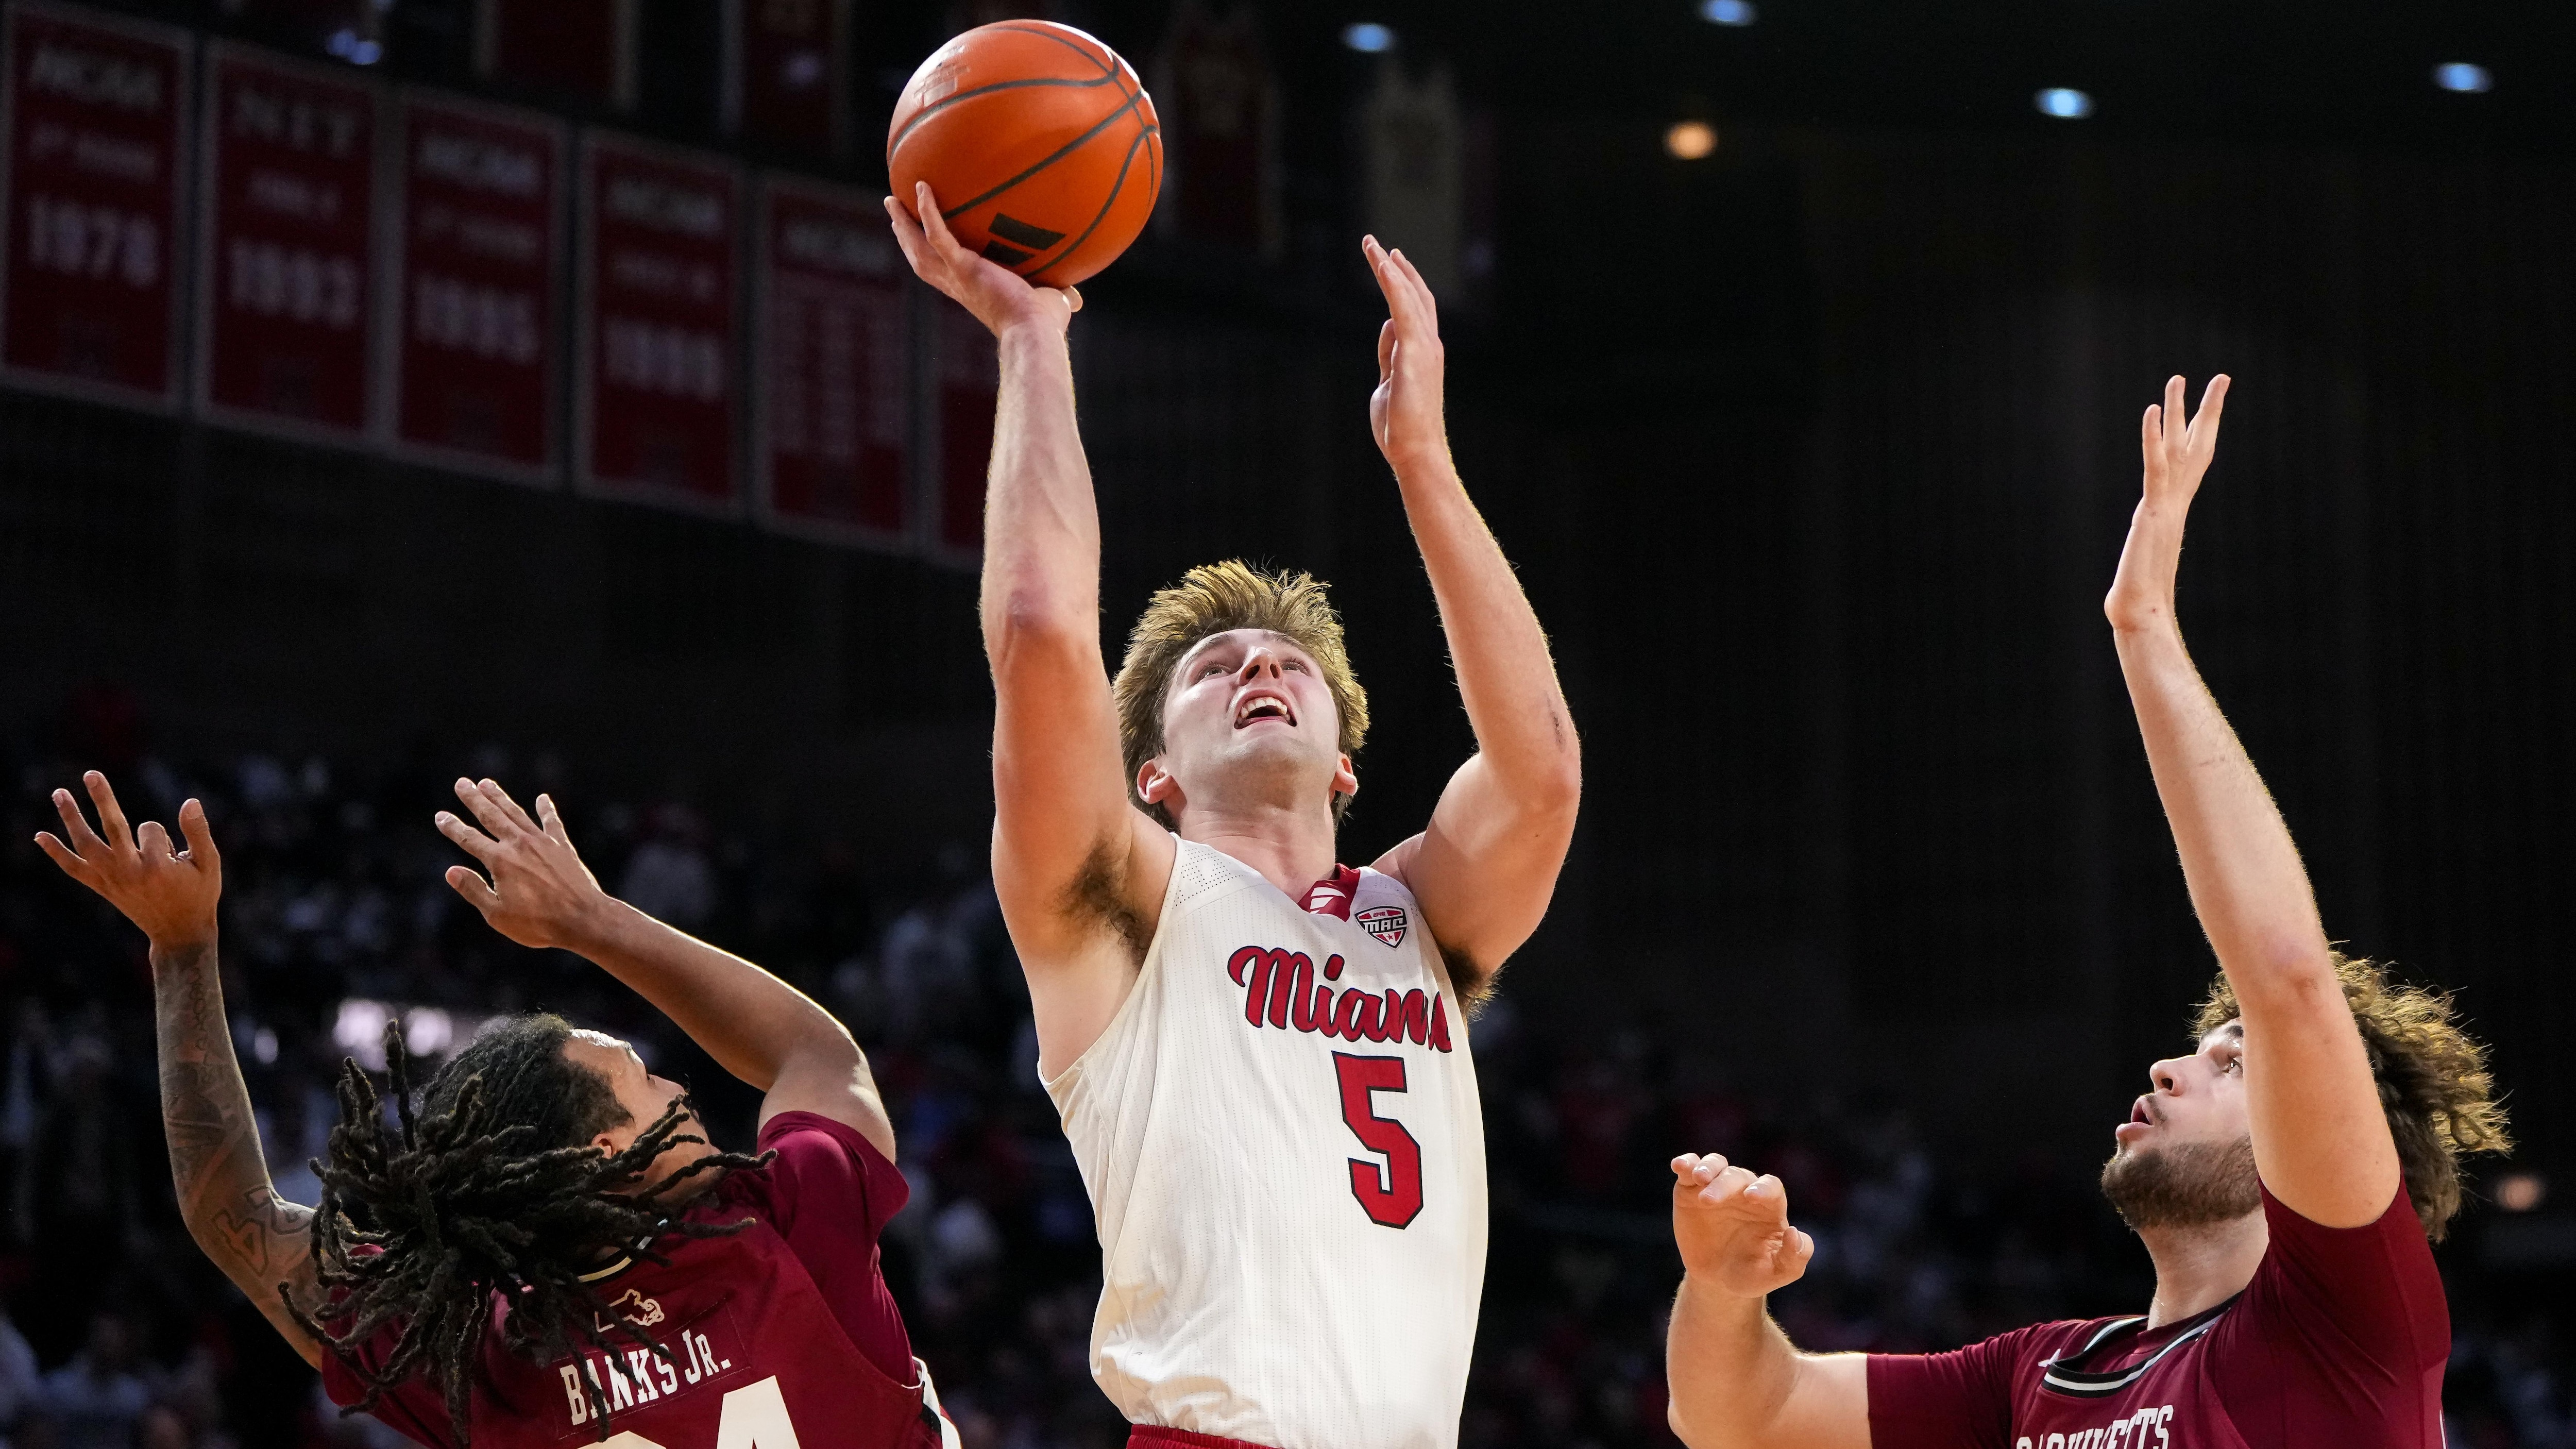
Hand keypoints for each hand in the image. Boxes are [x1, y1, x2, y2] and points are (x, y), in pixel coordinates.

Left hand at [34, 772, 221, 950]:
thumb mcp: (209, 864)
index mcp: (158, 867)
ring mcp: (112, 880)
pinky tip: (39, 836)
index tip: (172, 856)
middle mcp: (130, 872)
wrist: (179, 933)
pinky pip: (73, 869)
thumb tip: (190, 801)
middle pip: (111, 828)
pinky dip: (56, 853)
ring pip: (86, 845)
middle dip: (102, 799)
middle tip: (91, 773)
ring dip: (71, 818)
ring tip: (59, 792)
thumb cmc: (198, 895)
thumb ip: (198, 832)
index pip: (151, 829)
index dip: (162, 836)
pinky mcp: (102, 887)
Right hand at [436, 779, 613, 951]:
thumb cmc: (538, 923)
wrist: (584, 919)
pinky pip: (552, 823)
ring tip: (487, 783)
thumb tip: (450, 871)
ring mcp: (543, 843)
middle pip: (491, 816)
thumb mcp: (497, 914)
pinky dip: (546, 810)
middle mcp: (519, 845)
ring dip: (500, 798)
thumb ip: (473, 890)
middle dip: (474, 799)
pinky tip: (542, 798)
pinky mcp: (563, 847)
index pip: (469, 839)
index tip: (440, 816)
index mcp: (500, 861)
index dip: (453, 827)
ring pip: (516, 813)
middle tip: (462, 783)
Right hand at [885, 181, 1079, 338]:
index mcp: (970, 291)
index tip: (921, 240)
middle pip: (920, 258)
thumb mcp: (1048, 304)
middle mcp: (957, 285)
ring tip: (893, 200)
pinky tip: (923, 187)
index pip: (942, 272)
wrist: (1035, 333)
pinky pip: (938, 234)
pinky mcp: (963, 267)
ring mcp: (957, 276)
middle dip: (905, 236)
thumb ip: (1059, 296)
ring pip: (919, 247)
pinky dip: (928, 211)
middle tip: (894, 211)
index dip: (929, 256)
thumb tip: (1076, 299)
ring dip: (904, 224)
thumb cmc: (1043, 325)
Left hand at [1364, 235, 1450, 475]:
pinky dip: (1394, 285)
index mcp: (1423, 352)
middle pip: (1414, 295)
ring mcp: (1425, 348)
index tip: (1389, 261)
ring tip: (1373, 247)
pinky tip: (1384, 267)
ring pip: (1408, 297)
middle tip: (1376, 245)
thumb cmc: (1401, 424)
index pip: (1414, 308)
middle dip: (1395, 268)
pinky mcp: (1415, 353)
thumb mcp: (1389, 381)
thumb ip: (1390, 353)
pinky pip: (1404, 310)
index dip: (1403, 283)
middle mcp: (1429, 345)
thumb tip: (1388, 326)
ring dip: (1390, 269)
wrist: (1414, 450)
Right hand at [1671, 1153, 1814, 1299]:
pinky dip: (1685, 1164)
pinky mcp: (1691, 1191)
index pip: (1771, 1186)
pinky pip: (1689, 1170)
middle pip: (1738, 1176)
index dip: (1763, 1188)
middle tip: (1709, 1201)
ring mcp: (1717, 1187)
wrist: (1716, 1280)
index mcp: (1768, 1206)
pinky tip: (1679, 1166)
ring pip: (1716, 1164)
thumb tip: (1794, 1233)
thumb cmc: (1751, 1274)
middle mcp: (1743, 1191)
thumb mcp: (1777, 1273)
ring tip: (1698, 1178)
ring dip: (1707, 1167)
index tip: (1751, 1197)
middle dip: (1724, 1185)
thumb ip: (1794, 1258)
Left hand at [2105, 373, 2229, 633]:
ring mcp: (2165, 503)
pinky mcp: (2152, 509)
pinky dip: (2151, 438)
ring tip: (2178, 377)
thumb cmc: (2137, 600)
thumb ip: (2141, 569)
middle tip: (2221, 378)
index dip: (2201, 434)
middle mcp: (2174, 501)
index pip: (2192, 463)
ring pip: (2176, 447)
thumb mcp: (2139, 571)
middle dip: (2208, 411)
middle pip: (2197, 445)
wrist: (2140, 614)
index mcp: (2172, 509)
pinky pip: (2154, 465)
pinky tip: (2150, 410)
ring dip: (2178, 410)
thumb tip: (2130, 593)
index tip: (2209, 409)